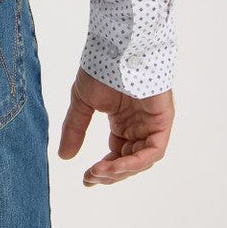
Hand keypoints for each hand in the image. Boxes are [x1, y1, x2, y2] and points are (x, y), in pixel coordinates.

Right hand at [57, 66, 173, 186]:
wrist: (117, 48)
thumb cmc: (101, 68)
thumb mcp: (83, 102)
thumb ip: (75, 129)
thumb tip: (64, 157)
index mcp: (122, 122)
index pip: (116, 154)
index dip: (103, 170)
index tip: (86, 179)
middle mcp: (138, 126)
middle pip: (128, 161)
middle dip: (109, 174)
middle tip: (90, 178)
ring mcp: (151, 124)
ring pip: (140, 159)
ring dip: (120, 170)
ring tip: (99, 172)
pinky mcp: (162, 122)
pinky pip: (153, 151)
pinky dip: (135, 162)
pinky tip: (116, 165)